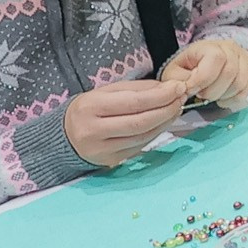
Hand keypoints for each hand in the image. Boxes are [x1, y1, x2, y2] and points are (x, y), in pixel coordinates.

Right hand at [64, 79, 188, 166]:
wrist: (65, 135)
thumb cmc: (90, 108)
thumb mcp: (107, 91)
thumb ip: (137, 89)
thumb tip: (168, 88)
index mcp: (91, 107)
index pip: (133, 102)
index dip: (160, 96)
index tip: (179, 87)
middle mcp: (94, 131)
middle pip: (140, 122)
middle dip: (167, 109)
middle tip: (182, 97)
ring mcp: (101, 149)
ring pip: (142, 136)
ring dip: (165, 121)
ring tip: (176, 107)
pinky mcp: (110, 161)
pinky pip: (139, 146)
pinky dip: (156, 132)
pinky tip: (164, 121)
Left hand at [163, 37, 247, 107]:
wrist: (199, 65)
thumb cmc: (187, 69)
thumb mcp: (173, 73)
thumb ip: (178, 81)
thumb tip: (186, 89)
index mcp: (209, 46)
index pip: (216, 59)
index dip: (203, 79)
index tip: (192, 90)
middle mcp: (231, 48)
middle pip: (229, 72)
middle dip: (212, 91)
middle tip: (201, 95)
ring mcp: (243, 59)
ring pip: (240, 82)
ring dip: (223, 95)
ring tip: (212, 96)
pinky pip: (247, 89)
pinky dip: (234, 98)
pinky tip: (223, 98)